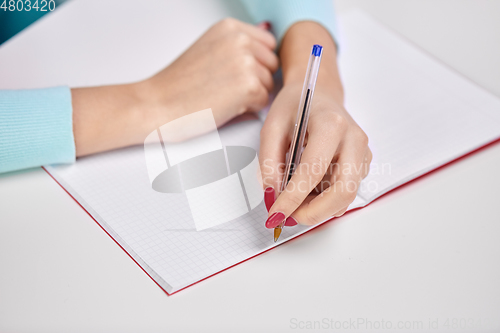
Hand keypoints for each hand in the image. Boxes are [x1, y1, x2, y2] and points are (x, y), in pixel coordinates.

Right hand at [72, 18, 277, 154]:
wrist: (157, 104)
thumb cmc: (178, 84)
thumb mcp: (209, 49)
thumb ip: (238, 44)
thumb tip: (268, 34)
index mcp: (230, 27)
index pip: (268, 45)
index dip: (256, 63)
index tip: (234, 74)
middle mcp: (240, 40)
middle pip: (272, 64)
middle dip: (257, 79)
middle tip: (226, 88)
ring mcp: (246, 62)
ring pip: (269, 85)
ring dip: (252, 95)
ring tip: (222, 96)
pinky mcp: (249, 86)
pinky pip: (263, 102)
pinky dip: (248, 110)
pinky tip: (224, 106)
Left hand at [260, 22, 371, 226]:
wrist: (319, 93)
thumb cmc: (296, 106)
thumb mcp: (272, 127)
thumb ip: (269, 162)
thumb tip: (273, 195)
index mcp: (331, 124)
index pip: (313, 170)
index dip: (293, 198)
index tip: (275, 214)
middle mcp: (354, 139)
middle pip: (343, 190)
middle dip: (314, 212)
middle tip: (289, 217)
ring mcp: (363, 152)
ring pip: (347, 196)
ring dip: (320, 208)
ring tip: (295, 200)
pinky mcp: (363, 163)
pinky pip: (346, 192)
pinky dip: (326, 201)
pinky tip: (308, 191)